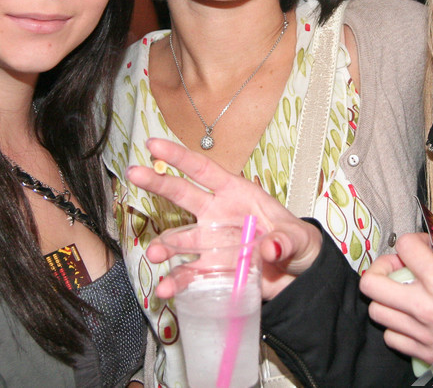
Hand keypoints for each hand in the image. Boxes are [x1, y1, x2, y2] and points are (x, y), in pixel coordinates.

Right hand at [127, 138, 321, 298]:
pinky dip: (176, 281)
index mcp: (237, 194)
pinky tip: (166, 288)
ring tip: (154, 254)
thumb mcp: (299, 238)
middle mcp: (218, 215)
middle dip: (158, 183)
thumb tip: (270, 247)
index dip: (179, 157)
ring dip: (165, 246)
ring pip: (180, 239)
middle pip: (183, 195)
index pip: (204, 171)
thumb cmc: (297, 243)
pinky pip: (189, 273)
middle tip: (133, 173)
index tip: (154, 145)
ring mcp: (212, 243)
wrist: (297, 277)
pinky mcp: (212, 270)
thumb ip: (286, 240)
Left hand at [359, 230, 432, 368]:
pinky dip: (396, 326)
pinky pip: (392, 339)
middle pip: (371, 283)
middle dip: (381, 267)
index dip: (411, 239)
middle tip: (398, 266)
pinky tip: (411, 317)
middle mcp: (426, 307)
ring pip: (378, 311)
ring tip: (403, 291)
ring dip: (387, 297)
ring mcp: (423, 333)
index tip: (421, 244)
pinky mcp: (426, 353)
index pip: (403, 247)